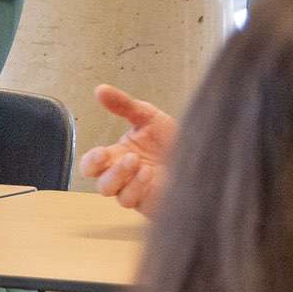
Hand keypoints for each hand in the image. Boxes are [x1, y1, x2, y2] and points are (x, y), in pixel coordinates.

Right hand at [77, 84, 177, 216]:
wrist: (201, 156)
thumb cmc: (171, 140)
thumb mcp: (146, 116)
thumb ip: (123, 105)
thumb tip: (100, 89)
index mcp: (117, 157)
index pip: (91, 165)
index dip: (91, 161)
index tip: (101, 152)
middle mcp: (123, 176)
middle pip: (98, 183)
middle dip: (104, 171)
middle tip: (119, 156)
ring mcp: (135, 191)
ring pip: (112, 192)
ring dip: (121, 176)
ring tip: (137, 161)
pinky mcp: (147, 201)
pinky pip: (131, 200)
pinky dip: (137, 185)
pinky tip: (149, 173)